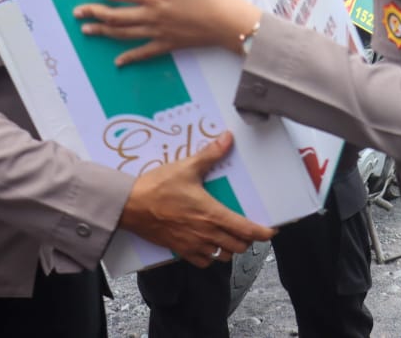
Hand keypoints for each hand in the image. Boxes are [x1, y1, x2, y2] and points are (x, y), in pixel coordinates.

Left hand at [75, 0, 261, 64]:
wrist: (231, 24)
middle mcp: (151, 16)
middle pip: (114, 16)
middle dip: (93, 13)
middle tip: (78, 12)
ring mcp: (158, 33)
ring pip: (123, 34)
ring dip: (103, 32)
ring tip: (88, 30)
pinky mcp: (168, 45)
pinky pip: (144, 53)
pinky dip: (129, 58)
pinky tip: (118, 62)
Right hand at [118, 131, 274, 267]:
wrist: (129, 206)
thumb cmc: (158, 187)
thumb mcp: (186, 167)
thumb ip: (210, 154)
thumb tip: (228, 138)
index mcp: (212, 215)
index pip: (246, 230)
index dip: (262, 232)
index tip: (271, 230)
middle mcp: (206, 234)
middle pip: (238, 246)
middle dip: (247, 239)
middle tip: (248, 228)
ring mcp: (193, 245)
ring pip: (222, 256)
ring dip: (230, 248)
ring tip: (230, 235)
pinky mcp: (179, 250)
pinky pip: (203, 262)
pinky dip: (211, 256)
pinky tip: (209, 245)